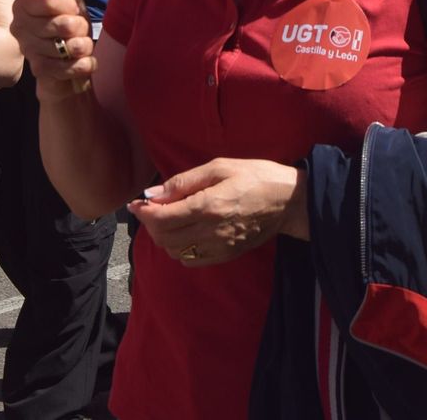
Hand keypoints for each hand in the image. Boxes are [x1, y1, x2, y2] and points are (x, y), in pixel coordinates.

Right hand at [11, 0, 96, 102]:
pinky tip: (82, 61)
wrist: (70, 61)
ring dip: (84, 46)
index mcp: (22, 6)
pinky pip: (71, 67)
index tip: (71, 7)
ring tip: (79, 45)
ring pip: (68, 46)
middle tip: (77, 29)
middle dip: (80, 26)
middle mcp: (19, 28)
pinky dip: (84, 64)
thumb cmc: (67, 21)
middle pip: (61, 23)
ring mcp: (29, 52)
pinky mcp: (40, 73)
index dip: (65, 3)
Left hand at [127, 158, 305, 265]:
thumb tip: (152, 194)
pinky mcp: (226, 256)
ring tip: (168, 219)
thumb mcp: (219, 167)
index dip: (143, 212)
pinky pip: (191, 260)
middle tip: (152, 208)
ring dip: (164, 237)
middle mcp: (210, 232)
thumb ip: (183, 182)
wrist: (290, 202)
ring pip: (175, 252)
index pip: (162, 218)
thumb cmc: (255, 177)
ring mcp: (218, 248)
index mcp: (207, 206)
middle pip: (164, 238)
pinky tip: (185, 233)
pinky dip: (179, 249)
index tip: (136, 203)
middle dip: (151, 224)